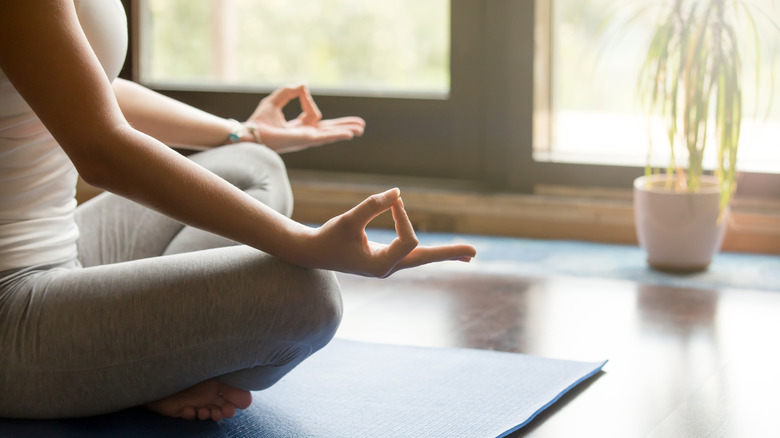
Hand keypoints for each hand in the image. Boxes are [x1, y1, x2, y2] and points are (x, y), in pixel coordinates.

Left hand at [247, 83, 364, 152]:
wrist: (251, 133)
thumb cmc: (258, 121)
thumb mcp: (275, 100)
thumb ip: (289, 91)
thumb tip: (304, 84)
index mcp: (298, 128)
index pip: (312, 114)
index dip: (308, 100)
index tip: (302, 90)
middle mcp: (305, 135)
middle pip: (329, 129)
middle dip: (344, 126)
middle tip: (360, 125)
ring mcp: (307, 138)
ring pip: (331, 133)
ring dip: (345, 130)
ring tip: (360, 129)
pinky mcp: (306, 140)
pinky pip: (325, 136)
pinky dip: (338, 135)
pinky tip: (350, 134)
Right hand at [307, 188, 476, 277]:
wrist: (311, 253)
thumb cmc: (327, 237)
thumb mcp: (348, 220)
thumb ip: (372, 205)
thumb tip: (398, 192)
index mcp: (381, 265)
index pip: (408, 239)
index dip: (404, 217)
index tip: (394, 201)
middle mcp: (388, 268)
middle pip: (425, 258)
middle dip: (449, 253)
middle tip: (475, 252)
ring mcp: (388, 265)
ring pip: (421, 258)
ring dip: (444, 254)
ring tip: (469, 254)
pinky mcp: (385, 259)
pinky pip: (412, 254)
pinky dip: (429, 251)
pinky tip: (445, 252)